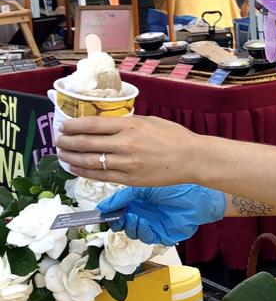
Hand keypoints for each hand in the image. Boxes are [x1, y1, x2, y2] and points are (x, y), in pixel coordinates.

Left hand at [56, 114, 199, 186]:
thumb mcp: (149, 121)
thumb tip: (103, 125)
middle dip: (67, 141)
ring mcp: (126, 163)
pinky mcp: (130, 179)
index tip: (64, 126)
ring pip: (90, 160)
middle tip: (58, 140)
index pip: (91, 125)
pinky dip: (85, 171)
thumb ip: (125, 123)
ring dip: (72, 157)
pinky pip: (101, 176)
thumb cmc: (174, 137)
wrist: (192, 159)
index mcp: (129, 126)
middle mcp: (125, 144)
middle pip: (86, 143)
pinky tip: (76, 168)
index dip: (73, 126)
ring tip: (62, 155)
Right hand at [98, 185, 226, 244]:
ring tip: (132, 216)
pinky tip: (142, 222)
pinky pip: (147, 237)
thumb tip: (103, 207)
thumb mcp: (144, 188)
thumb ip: (123, 197)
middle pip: (123, 224)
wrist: (198, 196)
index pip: (118, 211)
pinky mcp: (162, 235)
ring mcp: (153, 225)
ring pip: (133, 232)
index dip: (110, 213)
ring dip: (130, 226)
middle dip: (118, 222)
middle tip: (117, 216)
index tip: (103, 212)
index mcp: (137, 202)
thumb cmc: (174, 187)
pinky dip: (142, 231)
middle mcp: (143, 214)